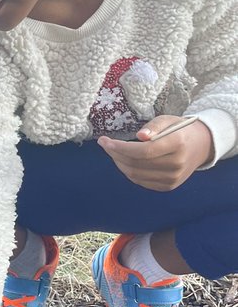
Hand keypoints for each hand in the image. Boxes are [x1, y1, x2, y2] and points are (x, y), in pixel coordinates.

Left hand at [97, 115, 213, 190]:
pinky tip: (124, 161)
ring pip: (135, 175)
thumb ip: (153, 126)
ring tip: (113, 152)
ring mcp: (173, 178)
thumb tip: (140, 136)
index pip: (144, 151)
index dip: (120, 148)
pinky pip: (141, 181)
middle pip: (136, 164)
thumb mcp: (167, 120)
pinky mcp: (168, 186)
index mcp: (177, 144)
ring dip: (119, 163)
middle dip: (115, 154)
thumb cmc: (179, 130)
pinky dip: (128, 171)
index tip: (104, 141)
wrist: (201, 146)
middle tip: (105, 144)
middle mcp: (176, 164)